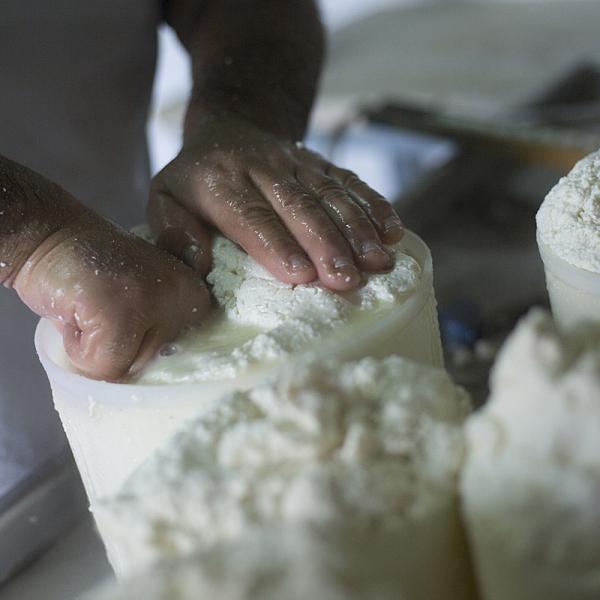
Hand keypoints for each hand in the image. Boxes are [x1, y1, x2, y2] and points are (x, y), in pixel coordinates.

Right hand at [14, 210, 209, 380]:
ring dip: (98, 348)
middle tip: (101, 309)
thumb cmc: (91, 272)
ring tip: (90, 309)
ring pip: (129, 367)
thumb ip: (158, 328)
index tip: (125, 316)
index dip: (143, 345)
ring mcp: (157, 304)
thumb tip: (158, 378)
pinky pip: (103, 367)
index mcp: (195, 295)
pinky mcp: (122, 316)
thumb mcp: (142, 298)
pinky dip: (78, 349)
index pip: (185, 355)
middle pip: (154, 364)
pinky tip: (77, 312)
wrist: (48, 235)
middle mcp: (186, 296)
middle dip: (119, 347)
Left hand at [149, 115, 403, 290]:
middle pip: (299, 207)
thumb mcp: (165, 199)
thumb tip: (196, 266)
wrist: (229, 128)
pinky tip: (394, 231)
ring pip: (330, 194)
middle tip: (348, 279)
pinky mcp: (320, 164)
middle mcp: (262, 168)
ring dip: (358, 229)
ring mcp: (297, 163)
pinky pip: (350, 182)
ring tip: (379, 261)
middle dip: (327, 244)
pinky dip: (374, 205)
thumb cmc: (195, 181)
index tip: (302, 275)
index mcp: (219, 181)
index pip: (252, 215)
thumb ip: (173, 233)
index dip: (278, 244)